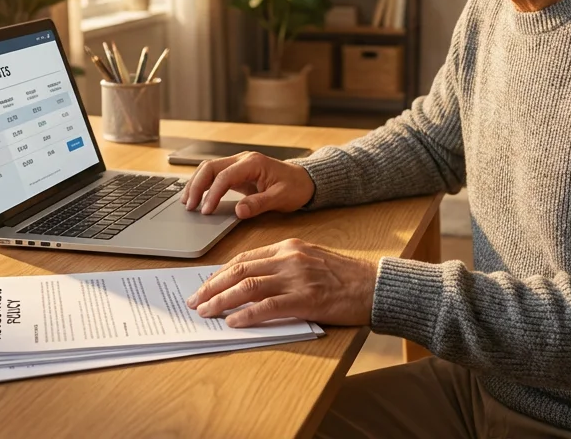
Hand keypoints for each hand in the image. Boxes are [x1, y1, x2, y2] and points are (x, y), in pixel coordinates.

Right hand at [180, 152, 315, 218]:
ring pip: (208, 169)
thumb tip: (239, 211)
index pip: (224, 176)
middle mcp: (242, 159)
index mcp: (253, 163)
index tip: (206, 211)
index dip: (212, 194)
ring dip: (196, 183)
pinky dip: (202, 184)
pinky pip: (214, 175)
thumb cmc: (295, 187)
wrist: (305, 180)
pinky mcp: (236, 172)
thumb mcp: (281, 198)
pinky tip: (196, 196)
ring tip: (187, 202)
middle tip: (189, 206)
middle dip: (196, 186)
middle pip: (210, 168)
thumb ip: (259, 204)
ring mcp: (238, 164)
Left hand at [185, 238, 377, 327]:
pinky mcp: (306, 299)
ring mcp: (297, 278)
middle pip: (239, 269)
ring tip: (206, 312)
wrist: (375, 286)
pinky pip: (268, 307)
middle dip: (212, 286)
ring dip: (222, 300)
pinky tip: (233, 322)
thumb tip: (252, 283)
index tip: (205, 285)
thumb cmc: (345, 278)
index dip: (221, 273)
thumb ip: (284, 266)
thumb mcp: (311, 261)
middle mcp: (290, 258)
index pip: (245, 258)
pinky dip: (247, 314)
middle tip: (195, 300)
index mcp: (289, 247)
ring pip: (248, 286)